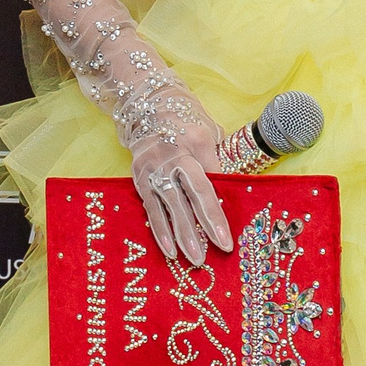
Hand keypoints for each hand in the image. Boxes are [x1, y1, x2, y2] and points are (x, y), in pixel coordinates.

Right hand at [130, 108, 231, 267]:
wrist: (149, 106)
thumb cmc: (187, 124)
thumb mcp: (208, 136)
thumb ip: (214, 165)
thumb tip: (224, 201)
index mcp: (196, 142)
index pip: (210, 183)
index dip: (218, 212)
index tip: (227, 238)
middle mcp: (172, 154)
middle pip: (191, 194)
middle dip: (204, 225)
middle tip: (216, 251)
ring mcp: (153, 166)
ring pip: (170, 204)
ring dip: (182, 234)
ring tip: (195, 258)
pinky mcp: (139, 177)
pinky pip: (151, 208)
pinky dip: (160, 230)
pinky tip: (169, 251)